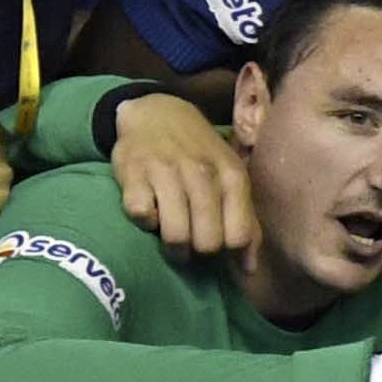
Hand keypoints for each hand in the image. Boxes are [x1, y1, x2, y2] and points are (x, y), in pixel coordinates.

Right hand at [110, 94, 253, 257]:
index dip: (229, 253)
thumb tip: (248, 268)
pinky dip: (145, 222)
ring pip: (175, 235)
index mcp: (231, 176)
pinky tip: (151, 212)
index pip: (238, 235)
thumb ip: (245, 220)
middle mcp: (202, 174)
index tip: (219, 249)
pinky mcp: (134, 174)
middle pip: (207, 242)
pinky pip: (142, 217)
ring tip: (173, 241)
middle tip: (192, 243)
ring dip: (173, 247)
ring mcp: (167, 173)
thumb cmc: (200, 154)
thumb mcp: (231, 177)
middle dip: (199, 252)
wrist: (156, 113)